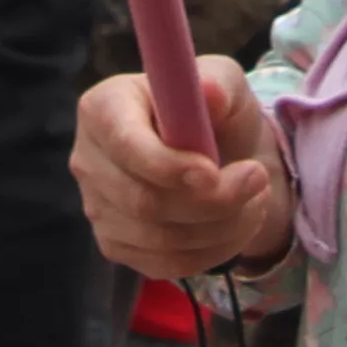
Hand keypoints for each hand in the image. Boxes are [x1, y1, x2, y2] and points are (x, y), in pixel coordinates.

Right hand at [73, 59, 289, 278]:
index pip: (125, 146)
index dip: (170, 166)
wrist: (220, 155)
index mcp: (103, 107)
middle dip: (212, 201)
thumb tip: (209, 92)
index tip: (215, 172)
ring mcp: (96, 207)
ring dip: (221, 226)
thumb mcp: (225, 82)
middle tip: (258, 179)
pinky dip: (211, 251)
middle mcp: (88, 159)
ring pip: (158, 239)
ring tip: (254, 198)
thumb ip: (220, 84)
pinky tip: (234, 224)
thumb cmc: (214, 111)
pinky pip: (163, 264)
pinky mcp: (114, 244)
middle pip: (143, 202)